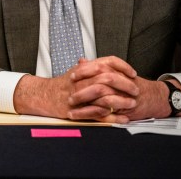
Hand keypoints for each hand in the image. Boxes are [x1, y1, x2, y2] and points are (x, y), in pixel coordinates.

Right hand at [13, 56, 138, 122]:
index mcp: (84, 68)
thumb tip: (110, 64)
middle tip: (136, 89)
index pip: (106, 62)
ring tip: (132, 104)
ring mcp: (79, 95)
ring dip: (120, 101)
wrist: (44, 95)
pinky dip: (111, 117)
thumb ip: (93, 67)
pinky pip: (97, 114)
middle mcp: (82, 79)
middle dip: (125, 84)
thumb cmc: (63, 84)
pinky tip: (122, 119)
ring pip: (103, 96)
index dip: (122, 66)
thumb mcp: (78, 71)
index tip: (132, 73)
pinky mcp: (77, 110)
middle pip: (108, 78)